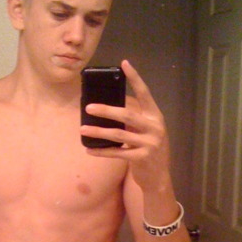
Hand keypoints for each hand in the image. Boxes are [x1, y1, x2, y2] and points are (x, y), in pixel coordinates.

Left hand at [80, 59, 170, 194]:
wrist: (159, 178)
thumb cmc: (149, 150)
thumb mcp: (147, 131)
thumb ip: (135, 119)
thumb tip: (111, 107)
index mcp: (155, 116)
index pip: (145, 93)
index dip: (135, 78)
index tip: (124, 63)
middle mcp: (154, 127)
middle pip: (127, 114)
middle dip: (106, 110)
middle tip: (89, 107)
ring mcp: (149, 143)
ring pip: (118, 134)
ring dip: (98, 131)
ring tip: (83, 128)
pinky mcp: (140, 158)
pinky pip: (117, 152)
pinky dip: (101, 151)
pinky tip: (89, 149)